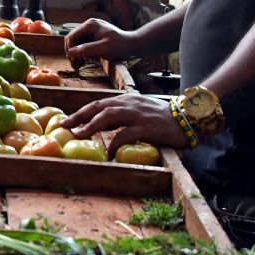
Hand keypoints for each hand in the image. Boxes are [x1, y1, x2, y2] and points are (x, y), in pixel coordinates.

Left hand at [61, 93, 188, 157]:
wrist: (189, 117)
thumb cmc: (164, 117)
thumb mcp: (139, 109)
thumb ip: (123, 114)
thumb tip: (103, 123)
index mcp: (126, 99)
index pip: (98, 104)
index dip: (81, 112)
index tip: (67, 121)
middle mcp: (129, 104)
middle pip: (98, 107)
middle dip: (79, 116)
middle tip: (64, 126)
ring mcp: (138, 114)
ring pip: (108, 116)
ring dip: (90, 126)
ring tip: (78, 135)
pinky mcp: (147, 127)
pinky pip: (126, 135)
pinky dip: (115, 144)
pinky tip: (108, 154)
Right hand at [65, 18, 135, 67]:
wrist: (133, 46)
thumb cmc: (120, 46)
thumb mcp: (103, 49)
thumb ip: (86, 49)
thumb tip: (70, 52)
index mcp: (90, 25)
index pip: (71, 36)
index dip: (69, 49)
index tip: (73, 62)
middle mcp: (89, 26)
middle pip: (72, 39)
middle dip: (72, 53)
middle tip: (75, 66)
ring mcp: (91, 31)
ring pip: (77, 43)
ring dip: (76, 54)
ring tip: (79, 65)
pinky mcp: (94, 37)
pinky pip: (83, 45)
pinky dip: (82, 53)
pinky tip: (85, 61)